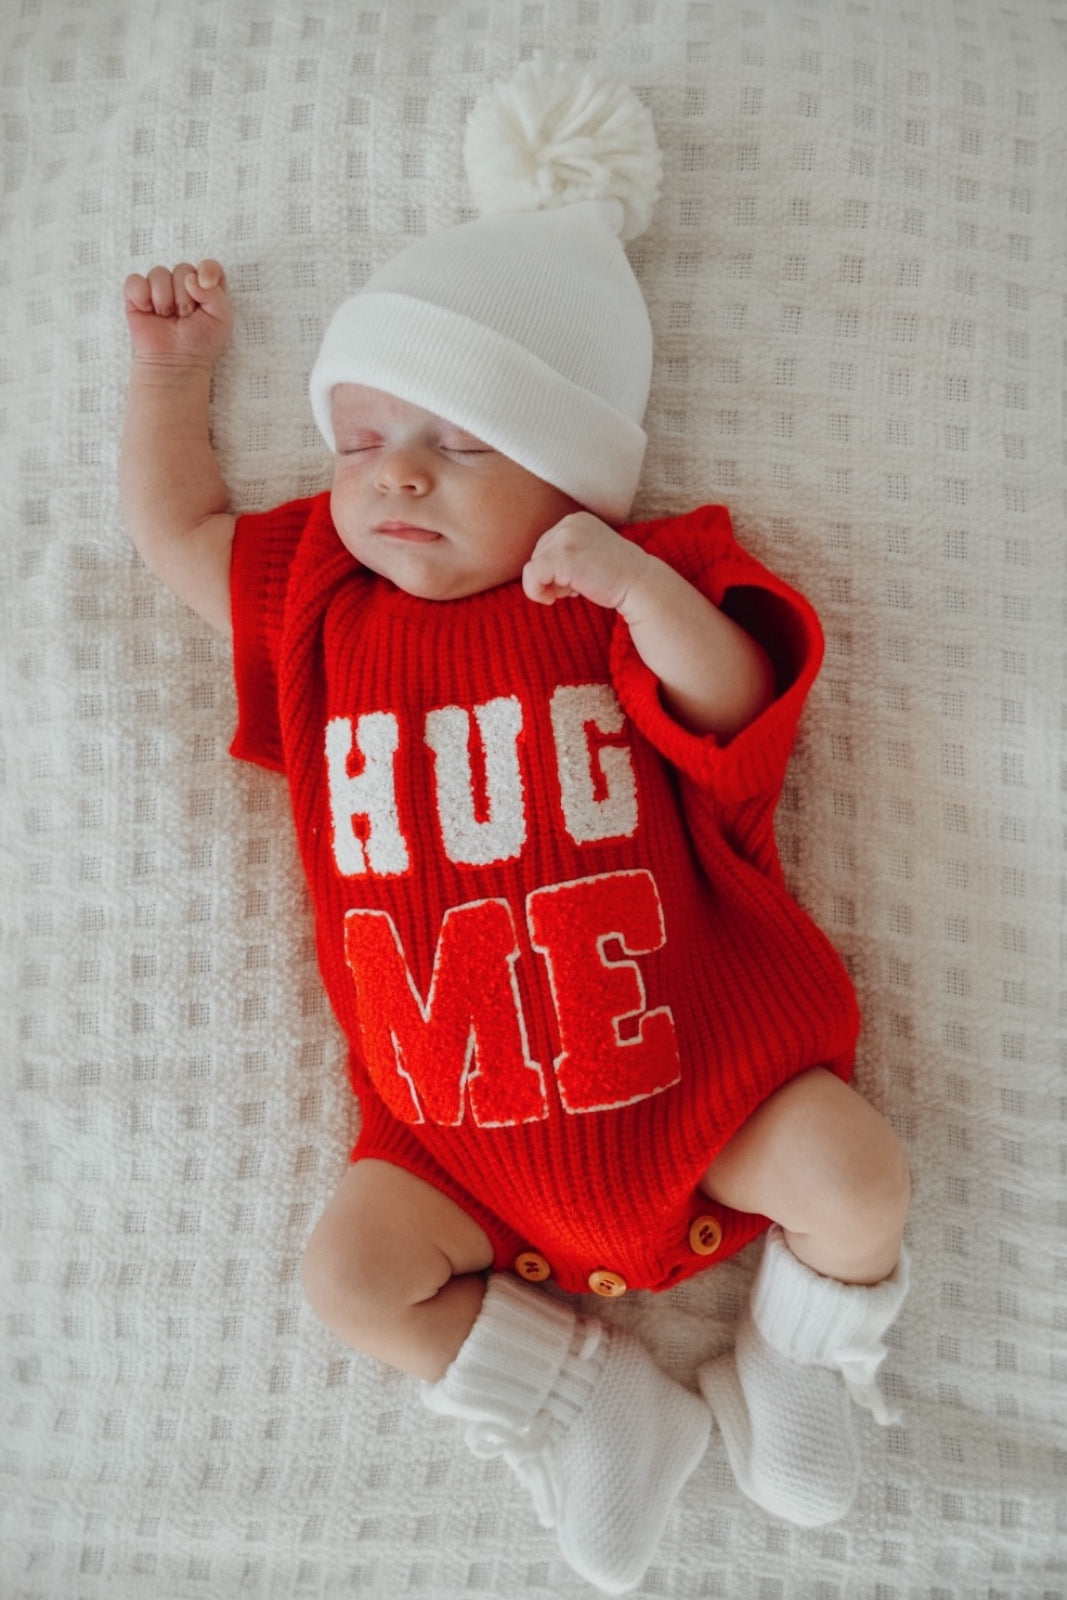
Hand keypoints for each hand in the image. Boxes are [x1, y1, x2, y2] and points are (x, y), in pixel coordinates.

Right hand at [123, 259, 232, 368]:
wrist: (176, 362)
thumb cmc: (200, 343)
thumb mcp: (221, 320)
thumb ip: (215, 293)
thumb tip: (191, 278)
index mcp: (205, 289)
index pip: (208, 266)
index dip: (207, 270)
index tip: (205, 284)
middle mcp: (182, 286)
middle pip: (182, 269)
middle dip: (185, 296)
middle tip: (185, 317)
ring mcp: (159, 290)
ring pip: (159, 273)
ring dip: (164, 299)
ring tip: (168, 318)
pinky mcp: (137, 297)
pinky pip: (135, 280)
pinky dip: (141, 294)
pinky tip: (148, 311)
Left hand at [522, 512, 651, 612]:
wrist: (640, 585)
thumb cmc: (616, 577)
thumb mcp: (589, 555)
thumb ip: (566, 554)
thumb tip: (534, 570)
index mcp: (576, 520)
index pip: (546, 545)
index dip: (555, 569)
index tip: (577, 581)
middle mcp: (569, 523)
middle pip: (538, 554)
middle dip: (552, 576)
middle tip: (576, 588)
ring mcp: (566, 538)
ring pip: (533, 566)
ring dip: (549, 585)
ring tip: (574, 590)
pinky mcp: (562, 556)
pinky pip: (531, 576)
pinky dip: (535, 592)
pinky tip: (553, 599)